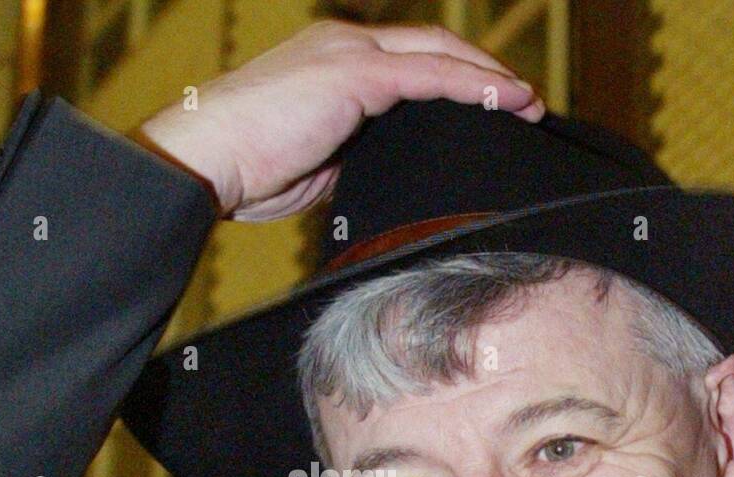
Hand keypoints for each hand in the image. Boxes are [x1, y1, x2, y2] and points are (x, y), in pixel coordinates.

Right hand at [131, 19, 543, 221]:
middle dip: (484, 73)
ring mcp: (349, 52)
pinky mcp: (353, 72)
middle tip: (526, 104)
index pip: (407, 63)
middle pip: (432, 48)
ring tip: (528, 104)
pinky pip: (429, 74)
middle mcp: (343, 43)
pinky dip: (473, 85)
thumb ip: (352, 155)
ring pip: (438, 53)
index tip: (490, 109)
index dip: (455, 81)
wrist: (205, 159)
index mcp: (331, 64)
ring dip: (490, 77)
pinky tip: (507, 100)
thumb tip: (385, 176)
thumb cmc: (245, 169)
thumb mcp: (313, 163)